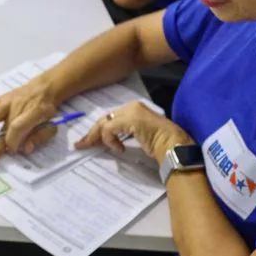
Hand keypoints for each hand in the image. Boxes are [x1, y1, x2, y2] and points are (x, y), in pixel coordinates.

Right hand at [0, 77, 60, 166]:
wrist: (43, 89)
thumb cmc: (47, 111)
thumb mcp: (51, 126)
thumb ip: (40, 138)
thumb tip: (26, 149)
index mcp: (35, 111)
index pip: (18, 127)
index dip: (12, 142)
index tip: (12, 151)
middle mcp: (19, 104)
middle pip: (3, 126)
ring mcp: (7, 100)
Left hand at [75, 100, 192, 160]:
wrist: (174, 145)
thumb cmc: (160, 144)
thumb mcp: (138, 136)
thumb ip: (124, 133)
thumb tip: (107, 141)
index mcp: (135, 108)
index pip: (111, 118)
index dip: (98, 130)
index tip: (89, 142)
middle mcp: (132, 107)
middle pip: (104, 119)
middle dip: (92, 133)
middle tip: (81, 145)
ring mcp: (131, 112)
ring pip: (104, 123)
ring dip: (95, 137)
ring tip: (90, 147)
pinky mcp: (131, 120)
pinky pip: (110, 129)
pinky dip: (110, 140)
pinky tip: (120, 149)